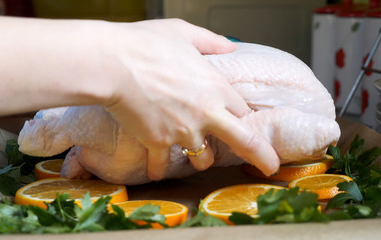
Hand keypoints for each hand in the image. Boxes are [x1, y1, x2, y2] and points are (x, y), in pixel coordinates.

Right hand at [104, 19, 279, 179]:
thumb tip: (231, 46)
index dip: (244, 118)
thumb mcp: (184, 32)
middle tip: (268, 167)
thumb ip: (211, 41)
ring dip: (200, 159)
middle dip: (260, 156)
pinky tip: (155, 169)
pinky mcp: (157, 143)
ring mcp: (183, 132)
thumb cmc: (146, 44)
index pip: (243, 111)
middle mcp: (205, 114)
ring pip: (203, 159)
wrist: (113, 63)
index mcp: (216, 88)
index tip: (247, 125)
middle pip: (243, 141)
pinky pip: (163, 165)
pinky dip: (159, 169)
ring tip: (191, 154)